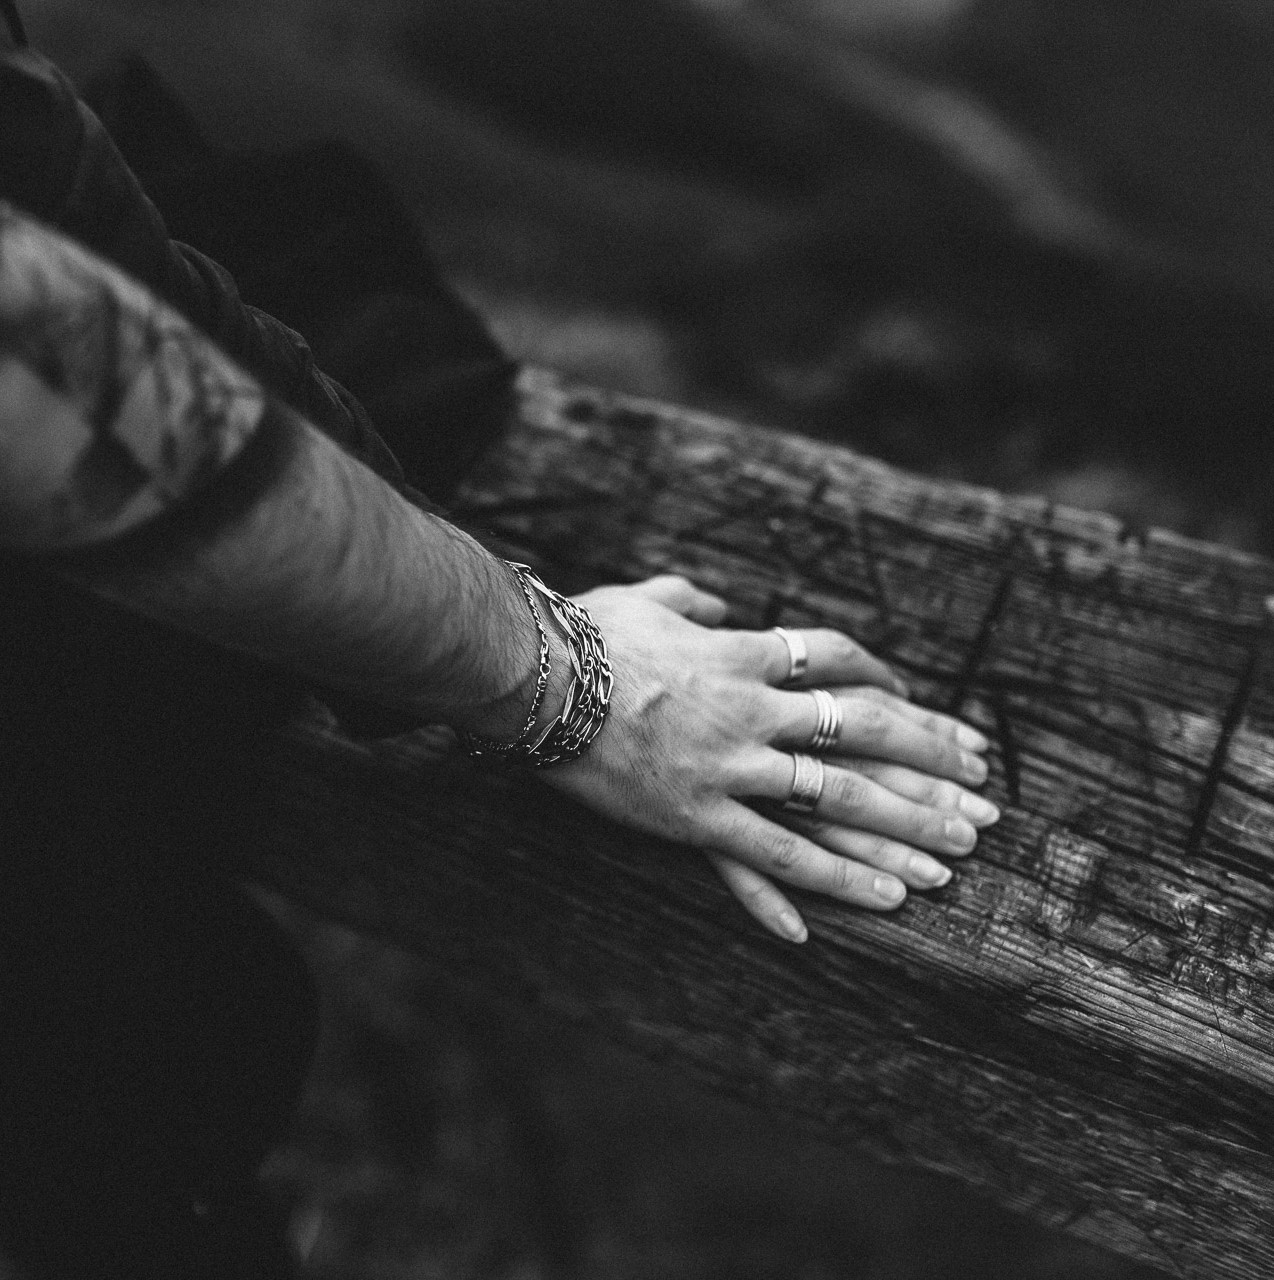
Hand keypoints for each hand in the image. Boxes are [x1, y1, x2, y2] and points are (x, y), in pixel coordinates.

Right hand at [536, 575, 997, 941]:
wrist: (530, 677)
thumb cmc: (577, 632)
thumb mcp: (643, 599)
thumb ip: (691, 601)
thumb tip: (719, 602)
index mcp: (739, 653)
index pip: (836, 660)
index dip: (883, 681)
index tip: (915, 702)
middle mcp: (750, 709)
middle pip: (861, 728)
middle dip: (930, 757)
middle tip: (982, 786)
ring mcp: (727, 766)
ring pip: (837, 797)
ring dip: (905, 825)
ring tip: (960, 855)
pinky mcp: (696, 816)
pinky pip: (779, 854)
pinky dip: (833, 879)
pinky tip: (885, 900)